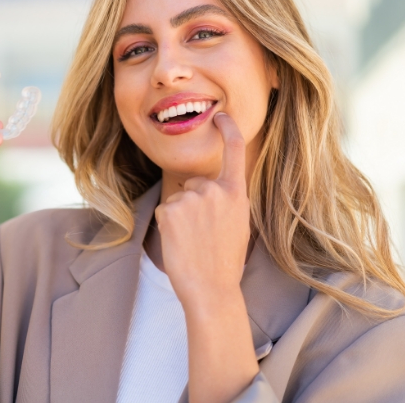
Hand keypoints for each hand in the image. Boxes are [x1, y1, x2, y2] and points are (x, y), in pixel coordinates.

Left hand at [154, 112, 250, 311]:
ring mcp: (191, 198)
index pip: (234, 151)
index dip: (228, 129)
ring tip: (194, 240)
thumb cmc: (226, 260)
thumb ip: (227, 199)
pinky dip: (169, 223)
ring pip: (179, 197)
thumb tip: (210, 187)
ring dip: (182, 214)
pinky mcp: (170, 208)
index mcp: (235, 193)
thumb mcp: (239, 223)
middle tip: (204, 232)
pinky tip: (181, 241)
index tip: (221, 115)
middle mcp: (214, 189)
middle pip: (195, 182)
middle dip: (195, 201)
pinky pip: (166, 209)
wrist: (211, 288)